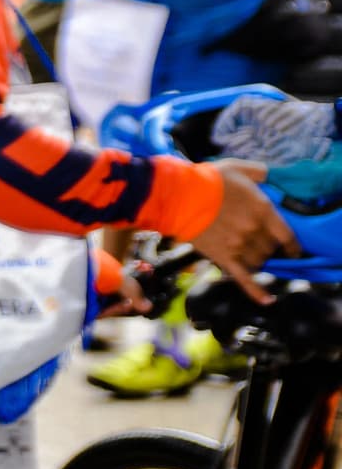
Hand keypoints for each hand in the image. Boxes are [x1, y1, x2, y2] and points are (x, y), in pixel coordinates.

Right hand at [193, 162, 300, 301]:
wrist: (175, 195)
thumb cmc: (205, 179)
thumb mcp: (237, 167)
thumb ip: (260, 172)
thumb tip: (271, 176)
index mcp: (263, 210)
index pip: (288, 235)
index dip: (292, 244)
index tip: (292, 248)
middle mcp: (254, 231)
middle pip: (271, 250)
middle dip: (268, 248)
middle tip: (259, 244)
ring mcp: (239, 246)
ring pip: (259, 263)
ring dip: (258, 260)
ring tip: (249, 255)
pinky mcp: (222, 257)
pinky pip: (244, 278)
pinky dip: (257, 292)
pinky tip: (267, 300)